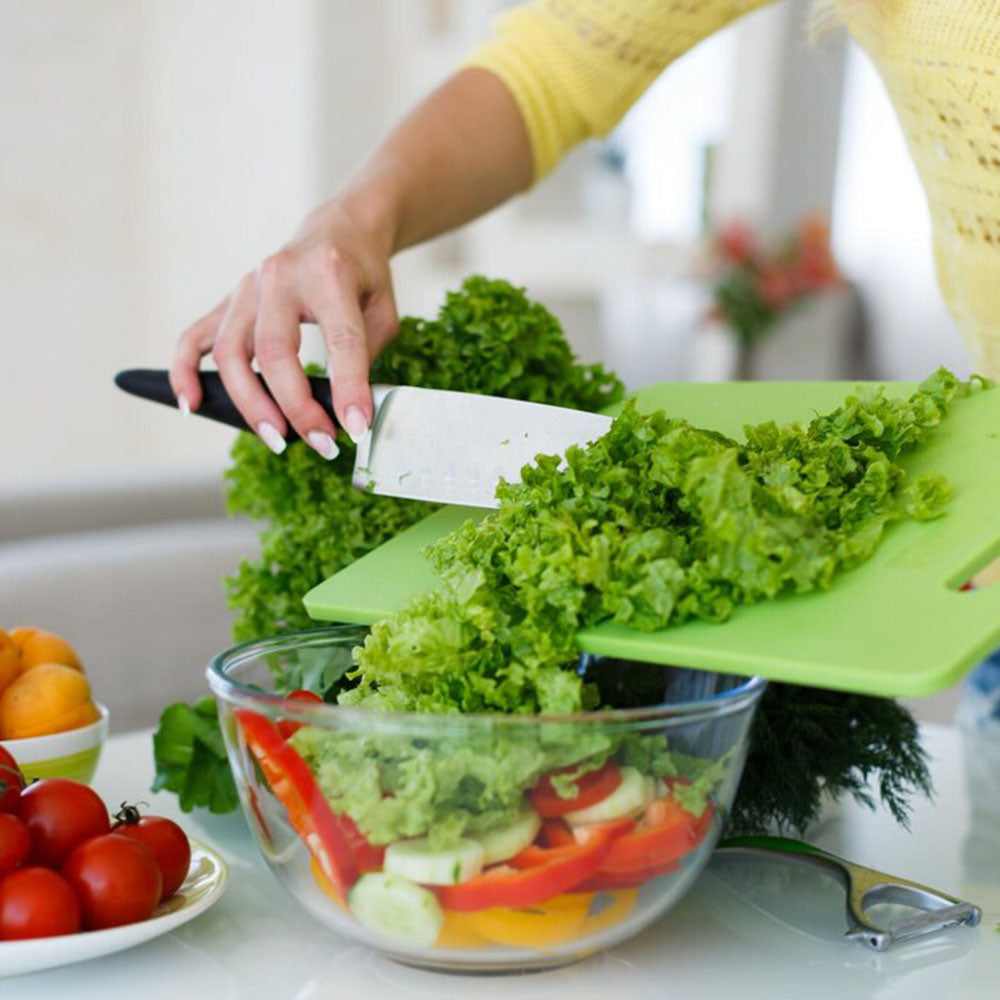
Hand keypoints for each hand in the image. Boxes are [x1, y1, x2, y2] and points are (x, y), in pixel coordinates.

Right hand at [170, 198, 397, 457]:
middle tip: (319, 443)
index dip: (348, 390)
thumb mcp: (382, 311)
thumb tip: (347, 412)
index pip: (340, 341)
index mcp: (330, 275)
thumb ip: (366, 356)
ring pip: (232, 352)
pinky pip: (195, 337)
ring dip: (250, 404)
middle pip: (274, 352)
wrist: (337, 231)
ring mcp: (247, 288)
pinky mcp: (229, 300)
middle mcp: (281, 277)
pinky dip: (185, 371)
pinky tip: (192, 404)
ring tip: (277, 439)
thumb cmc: (364, 275)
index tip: (355, 429)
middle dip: (295, 407)